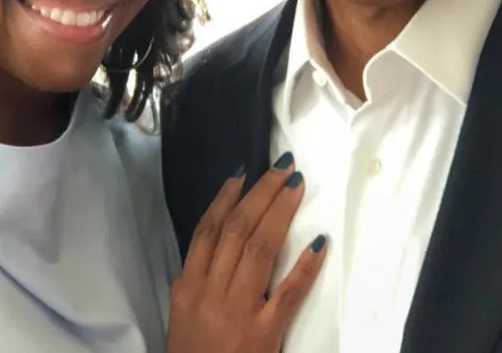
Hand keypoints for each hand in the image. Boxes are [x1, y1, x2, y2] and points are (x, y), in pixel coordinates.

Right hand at [166, 153, 327, 352]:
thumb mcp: (182, 314)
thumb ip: (200, 278)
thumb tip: (222, 237)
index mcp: (187, 287)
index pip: (206, 230)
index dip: (226, 197)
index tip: (244, 171)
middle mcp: (209, 293)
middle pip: (236, 230)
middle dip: (261, 193)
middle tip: (282, 167)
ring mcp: (237, 312)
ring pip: (259, 249)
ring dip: (280, 213)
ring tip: (297, 186)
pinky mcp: (263, 334)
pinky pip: (288, 293)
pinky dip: (304, 266)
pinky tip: (319, 243)